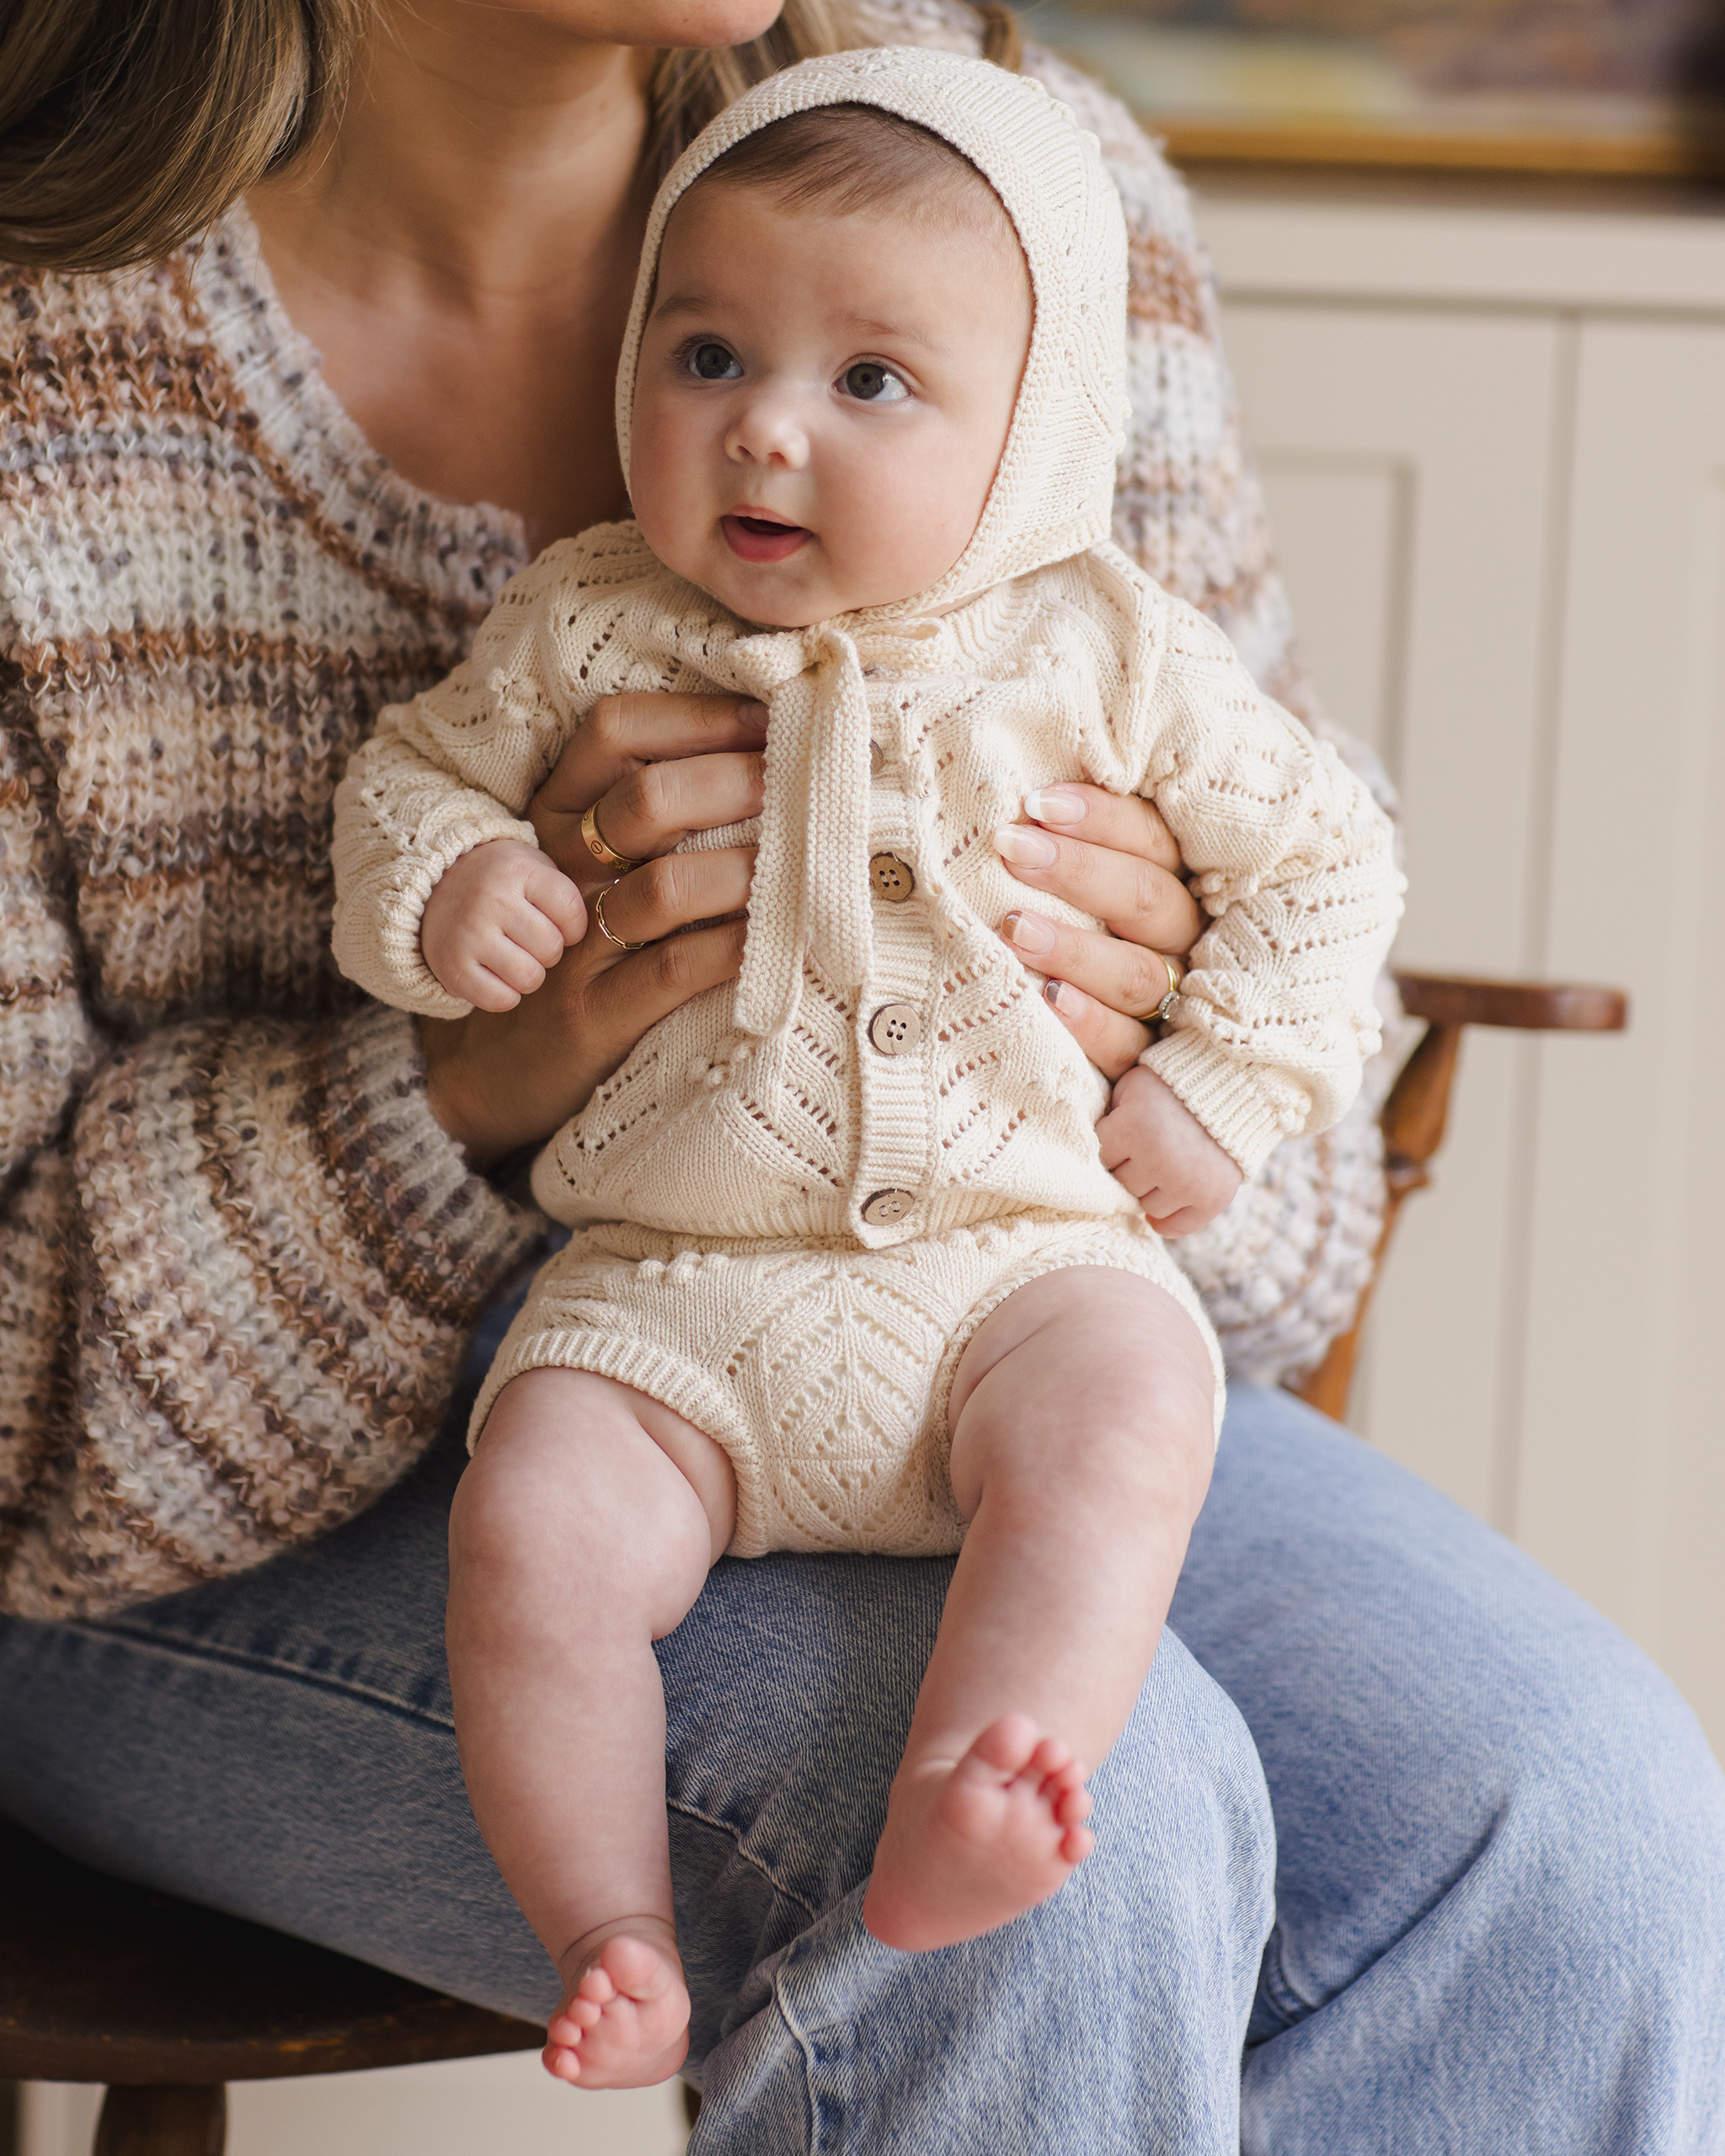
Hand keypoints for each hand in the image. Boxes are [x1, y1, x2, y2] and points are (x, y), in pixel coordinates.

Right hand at [421, 693, 766, 1168]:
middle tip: (797, 785)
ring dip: (745, 868)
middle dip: (733, 782)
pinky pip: (672, 970)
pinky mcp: (593, 1014)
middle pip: (648, 800)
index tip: (767, 716)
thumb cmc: (577, 952)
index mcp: (557, 816)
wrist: (500, 1072)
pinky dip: (734, 947)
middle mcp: (559, 869)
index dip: (695, 716)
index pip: (615, 732)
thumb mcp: (594, 871)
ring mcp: (573, 946)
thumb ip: (655, 818)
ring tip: (800, 862)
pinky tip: (777, 937)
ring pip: (665, 885)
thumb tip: (765, 757)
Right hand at [421, 840, 585, 1012]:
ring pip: (530, 977)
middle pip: (552, 949)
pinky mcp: (452, 966)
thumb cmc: (500, 882)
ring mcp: (468, 934)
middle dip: (549, 951)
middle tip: (529, 940)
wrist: (432, 886)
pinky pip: (501, 1000)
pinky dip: (506, 995)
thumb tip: (610, 930)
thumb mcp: (532, 868)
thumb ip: (566, 892)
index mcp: (518, 870)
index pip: (572, 913)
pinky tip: (497, 975)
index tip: (558, 924)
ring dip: (530, 975)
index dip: (573, 928)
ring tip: (515, 956)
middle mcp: (491, 899)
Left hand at [992, 784, 1202, 1080]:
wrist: (1134, 1078)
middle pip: (1148, 900)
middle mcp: (1185, 942)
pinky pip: (1126, 1045)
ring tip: (1013, 927)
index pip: (1153, 841)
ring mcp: (1174, 1004)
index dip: (1100, 818)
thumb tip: (1024, 802)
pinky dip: (1088, 1021)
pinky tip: (1048, 1000)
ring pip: (1136, 972)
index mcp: (1178, 885)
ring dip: (1074, 947)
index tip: (1034, 803)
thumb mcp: (1092, 889)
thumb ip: (1074, 847)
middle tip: (1011, 848)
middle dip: (1078, 871)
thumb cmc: (1079, 933)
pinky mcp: (1149, 1063)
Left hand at [1096, 1066, 1241, 1236]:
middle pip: (1122, 1185)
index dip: (1110, 1147)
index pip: (1100, 1159)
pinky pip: (1176, 1227)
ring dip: (1150, 1191)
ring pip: (1146, 1207)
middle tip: (1144, 1150)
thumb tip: (1090, 1156)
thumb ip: (1110, 1117)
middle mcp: (1159, 1160)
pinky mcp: (1212, 1198)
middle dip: (1129, 1168)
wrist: (1233, 1087)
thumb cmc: (1170, 1085)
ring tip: (1162, 1167)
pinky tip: (1165, 1202)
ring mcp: (1187, 1183)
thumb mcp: (1132, 1087)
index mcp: (1133, 1127)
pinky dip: (1167, 1222)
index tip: (1122, 1136)